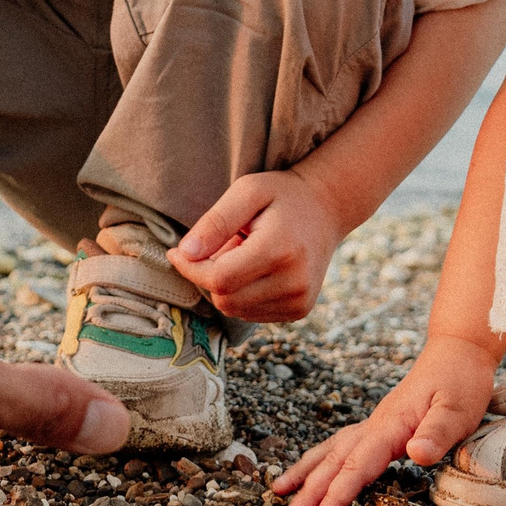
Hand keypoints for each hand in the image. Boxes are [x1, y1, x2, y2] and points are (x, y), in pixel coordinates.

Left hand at [169, 170, 343, 323]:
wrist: (326, 209)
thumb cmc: (281, 196)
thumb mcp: (246, 192)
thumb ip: (215, 222)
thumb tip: (185, 253)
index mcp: (279, 251)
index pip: (219, 279)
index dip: (191, 268)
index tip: (179, 251)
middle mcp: (294, 283)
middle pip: (224, 299)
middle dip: (211, 274)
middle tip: (226, 244)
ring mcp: (299, 301)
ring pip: (234, 309)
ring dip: (227, 285)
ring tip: (245, 254)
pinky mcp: (299, 311)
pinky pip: (250, 313)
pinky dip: (242, 294)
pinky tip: (257, 269)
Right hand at [272, 331, 497, 505]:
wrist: (456, 352)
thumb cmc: (460, 381)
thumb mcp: (458, 410)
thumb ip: (437, 433)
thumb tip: (414, 455)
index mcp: (389, 426)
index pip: (356, 467)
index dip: (336, 497)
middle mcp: (374, 425)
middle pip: (334, 462)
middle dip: (308, 493)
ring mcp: (373, 424)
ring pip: (330, 451)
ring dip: (305, 473)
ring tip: (279, 491)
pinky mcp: (378, 424)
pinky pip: (341, 444)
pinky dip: (321, 458)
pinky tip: (313, 467)